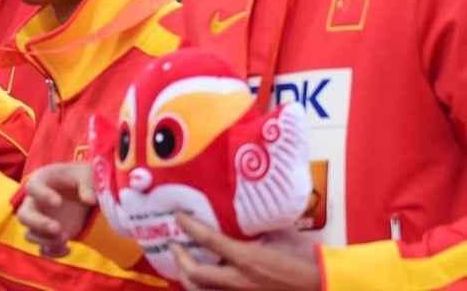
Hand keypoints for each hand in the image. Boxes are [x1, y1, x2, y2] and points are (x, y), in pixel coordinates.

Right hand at [17, 162, 95, 257]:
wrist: (84, 189)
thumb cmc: (80, 177)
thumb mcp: (86, 174)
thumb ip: (87, 185)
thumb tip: (90, 200)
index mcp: (40, 181)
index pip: (32, 188)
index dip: (42, 195)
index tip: (59, 202)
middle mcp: (35, 202)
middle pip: (24, 215)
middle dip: (38, 224)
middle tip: (58, 228)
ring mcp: (39, 221)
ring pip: (30, 235)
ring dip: (45, 240)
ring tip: (65, 239)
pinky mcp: (48, 235)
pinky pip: (43, 248)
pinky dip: (52, 252)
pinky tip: (68, 250)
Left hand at [170, 211, 320, 289]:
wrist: (324, 287)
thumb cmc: (307, 261)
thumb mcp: (279, 239)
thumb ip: (256, 233)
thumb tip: (243, 222)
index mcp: (247, 259)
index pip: (207, 239)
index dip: (189, 226)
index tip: (179, 217)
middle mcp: (239, 281)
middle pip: (195, 275)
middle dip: (181, 260)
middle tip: (176, 246)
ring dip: (189, 280)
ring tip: (185, 268)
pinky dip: (206, 290)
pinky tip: (205, 283)